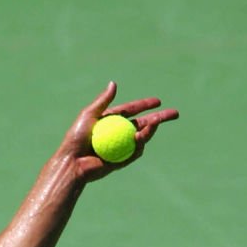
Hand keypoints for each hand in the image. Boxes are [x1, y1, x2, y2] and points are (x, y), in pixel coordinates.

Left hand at [59, 81, 178, 182]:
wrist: (72, 163)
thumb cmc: (76, 138)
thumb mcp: (89, 115)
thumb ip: (102, 101)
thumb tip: (114, 83)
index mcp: (111, 121)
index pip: (132, 111)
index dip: (145, 106)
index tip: (158, 101)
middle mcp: (117, 134)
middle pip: (143, 124)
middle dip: (160, 119)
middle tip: (174, 114)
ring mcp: (120, 148)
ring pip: (141, 138)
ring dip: (150, 130)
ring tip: (156, 122)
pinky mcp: (120, 161)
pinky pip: (134, 153)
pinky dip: (139, 145)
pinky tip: (141, 137)